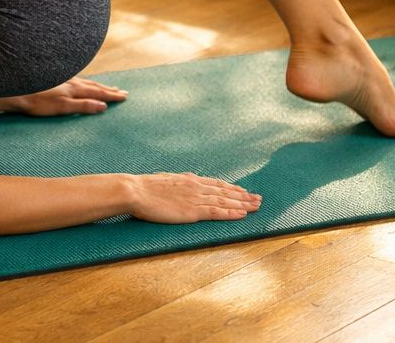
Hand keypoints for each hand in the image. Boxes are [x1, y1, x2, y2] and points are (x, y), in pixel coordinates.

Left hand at [14, 77, 127, 116]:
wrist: (18, 90)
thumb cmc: (39, 102)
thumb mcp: (62, 107)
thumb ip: (83, 106)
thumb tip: (103, 106)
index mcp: (75, 89)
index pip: (98, 92)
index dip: (112, 95)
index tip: (125, 97)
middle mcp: (72, 82)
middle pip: (94, 85)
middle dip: (109, 89)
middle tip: (122, 91)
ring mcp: (64, 79)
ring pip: (86, 81)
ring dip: (98, 85)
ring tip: (108, 86)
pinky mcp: (56, 79)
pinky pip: (76, 79)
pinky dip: (85, 82)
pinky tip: (82, 82)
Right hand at [128, 172, 260, 223]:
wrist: (136, 191)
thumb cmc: (145, 187)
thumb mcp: (165, 180)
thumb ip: (178, 182)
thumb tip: (183, 181)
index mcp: (189, 179)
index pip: (216, 184)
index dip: (231, 188)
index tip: (243, 191)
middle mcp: (196, 187)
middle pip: (225, 192)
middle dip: (243, 196)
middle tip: (258, 199)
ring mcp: (195, 198)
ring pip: (225, 202)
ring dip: (242, 204)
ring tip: (256, 206)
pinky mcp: (192, 211)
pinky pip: (216, 212)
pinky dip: (230, 213)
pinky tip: (241, 214)